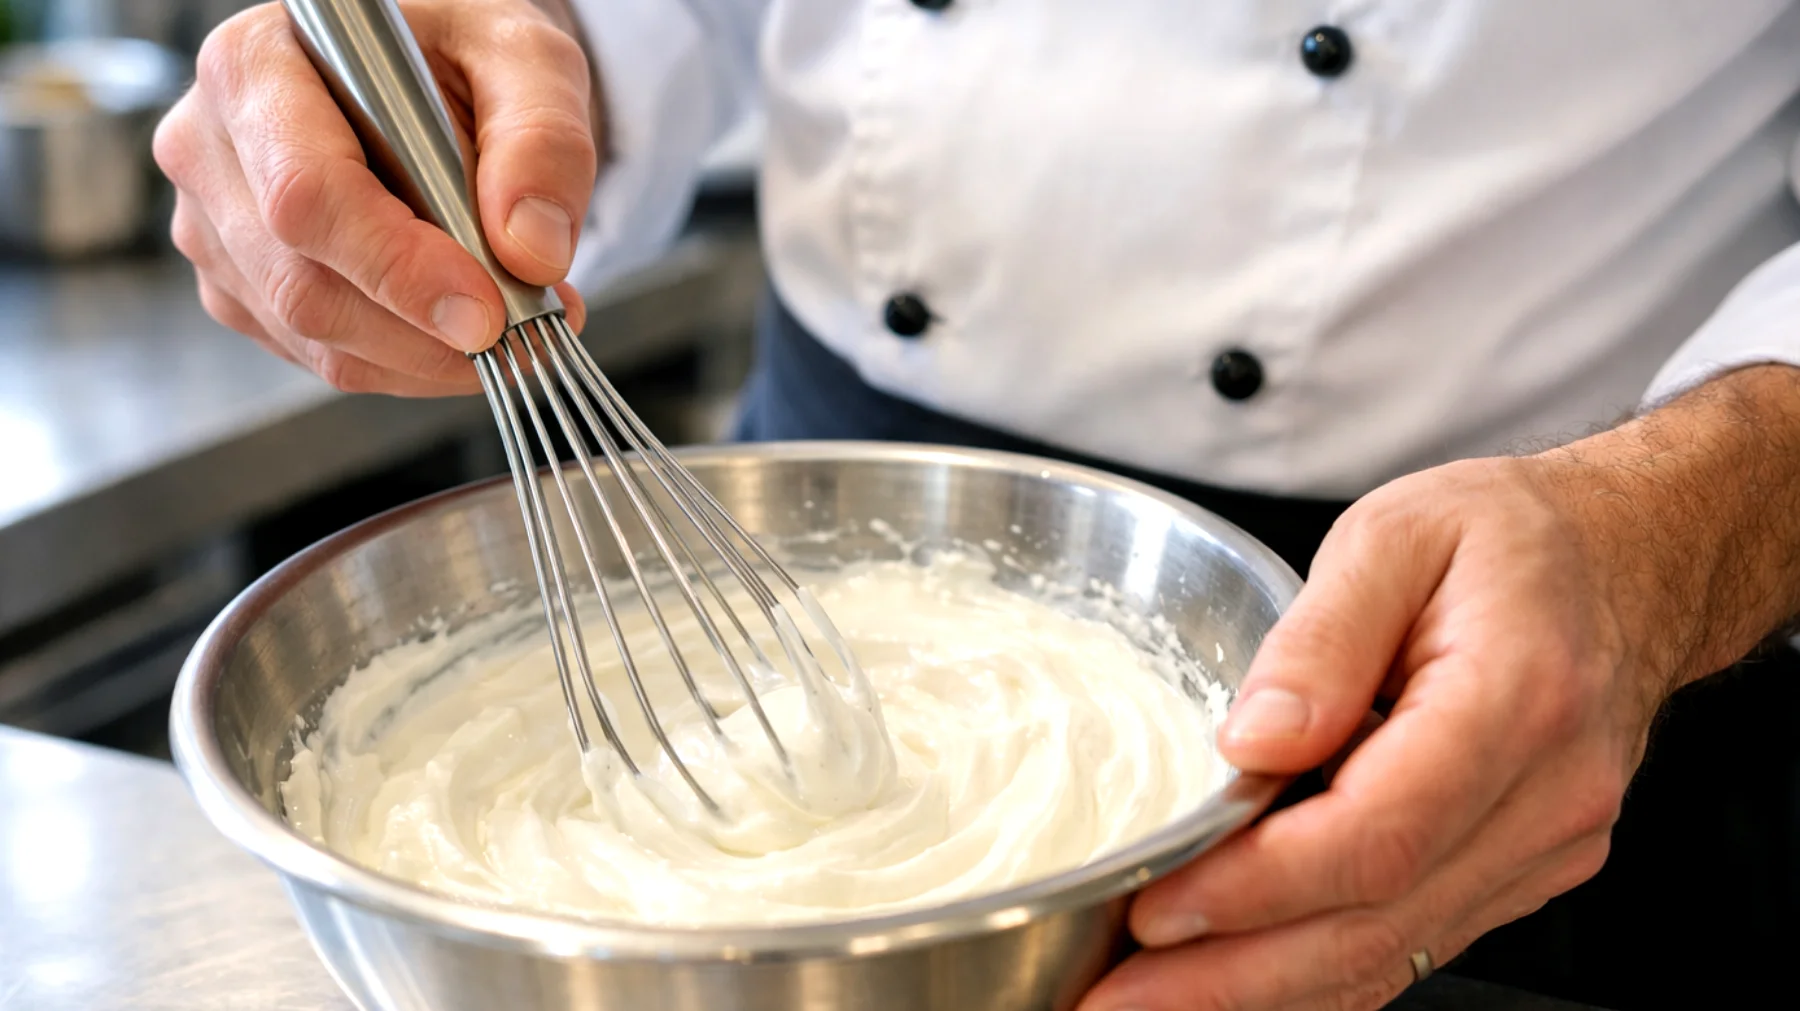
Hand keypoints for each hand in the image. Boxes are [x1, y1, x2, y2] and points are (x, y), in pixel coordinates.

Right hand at [154, 0, 597, 395]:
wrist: (430, 79)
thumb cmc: (461, 54)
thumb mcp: (524, 58)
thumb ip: (541, 140)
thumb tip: (533, 251)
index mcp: (256, 66)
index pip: (307, 195)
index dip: (399, 268)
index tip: (487, 313)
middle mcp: (212, 147)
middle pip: (303, 284)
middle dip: (426, 330)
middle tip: (526, 331)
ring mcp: (217, 227)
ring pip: (314, 335)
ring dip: (427, 356)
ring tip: (510, 322)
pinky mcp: (242, 286)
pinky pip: (323, 356)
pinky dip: (408, 362)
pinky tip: (455, 327)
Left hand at [1079, 365, 1799, 1010]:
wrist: (1633, 558)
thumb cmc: (1512, 537)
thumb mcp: (1396, 534)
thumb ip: (1319, 638)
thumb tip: (1250, 743)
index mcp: (1515, 701)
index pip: (1376, 834)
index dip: (1256, 887)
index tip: (1156, 907)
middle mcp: (1545, 797)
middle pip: (1376, 924)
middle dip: (1233, 978)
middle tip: (1116, 996)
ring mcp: (1545, 847)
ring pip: (1394, 955)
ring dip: (1263, 993)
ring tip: (1148, 1000)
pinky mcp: (1524, 868)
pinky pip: (1414, 941)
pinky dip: (1320, 974)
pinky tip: (1235, 979)